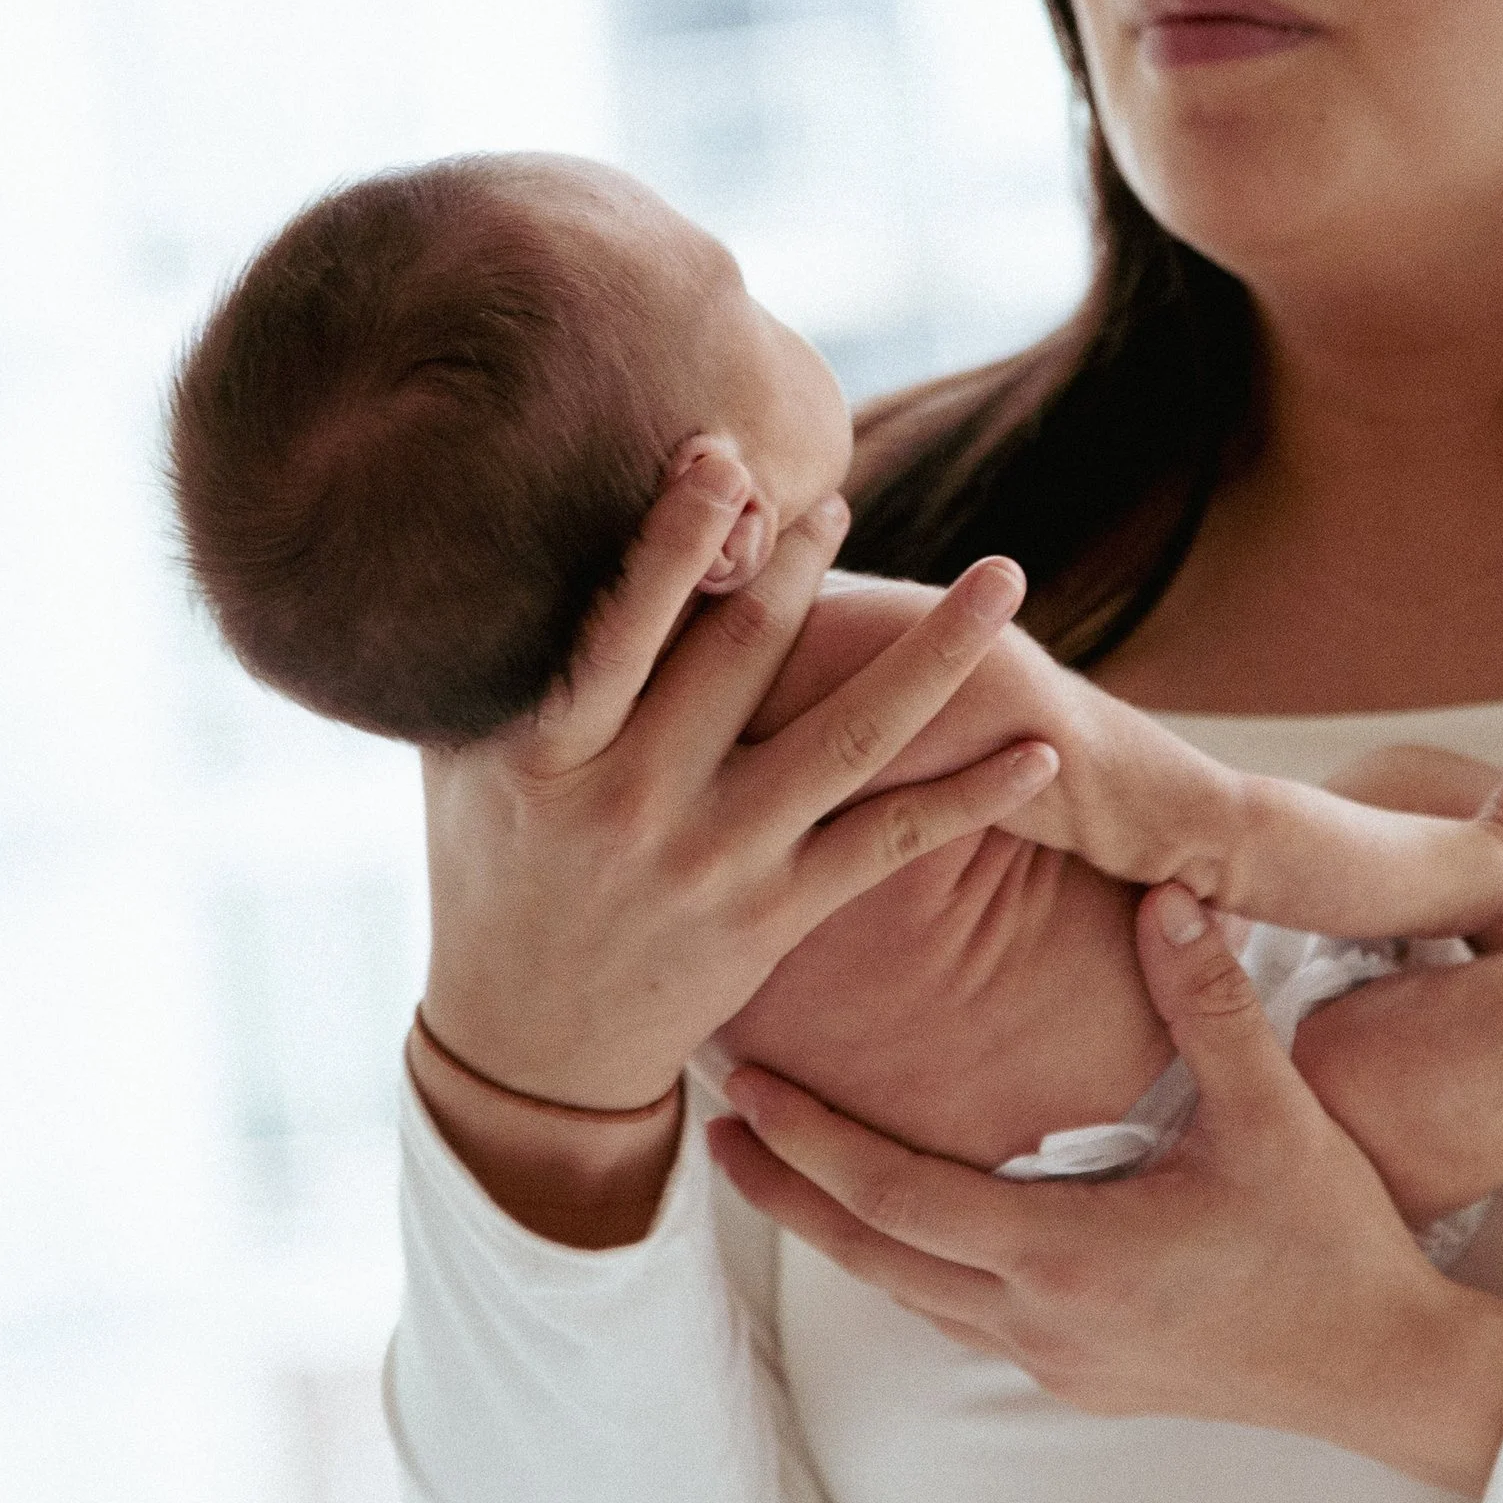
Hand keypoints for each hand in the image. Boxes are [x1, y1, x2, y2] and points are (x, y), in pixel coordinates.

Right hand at [418, 436, 1059, 1111]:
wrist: (532, 1046)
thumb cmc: (495, 867)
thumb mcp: (463, 762)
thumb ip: (496, 657)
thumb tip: (503, 520)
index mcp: (548, 752)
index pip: (617, 627)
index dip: (676, 541)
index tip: (724, 457)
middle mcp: (636, 803)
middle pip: (745, 658)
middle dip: (801, 563)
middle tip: (843, 492)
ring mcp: (719, 860)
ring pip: (850, 739)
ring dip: (939, 655)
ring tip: (1005, 581)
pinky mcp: (779, 913)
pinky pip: (891, 839)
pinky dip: (971, 794)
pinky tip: (1040, 747)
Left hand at [708, 883, 1502, 1495]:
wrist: (1382, 1370)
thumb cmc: (1330, 1243)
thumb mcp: (1274, 1114)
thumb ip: (1209, 1003)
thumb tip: (1170, 895)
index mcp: (1069, 1253)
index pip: (898, 1196)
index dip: (811, 1142)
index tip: (746, 1090)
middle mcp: (1039, 1318)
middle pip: (873, 1255)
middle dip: (789, 1190)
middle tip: (719, 1130)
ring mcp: (1054, 1356)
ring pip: (908, 1295)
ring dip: (839, 1231)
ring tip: (783, 1172)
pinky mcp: (1078, 1371)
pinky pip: (957, 1317)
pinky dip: (906, 1265)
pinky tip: (899, 1227)